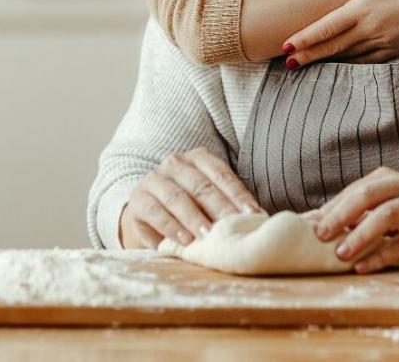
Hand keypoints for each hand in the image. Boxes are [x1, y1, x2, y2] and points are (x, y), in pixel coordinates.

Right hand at [120, 147, 263, 248]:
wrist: (149, 218)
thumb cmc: (189, 209)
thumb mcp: (208, 202)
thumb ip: (228, 204)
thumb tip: (259, 219)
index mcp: (198, 159)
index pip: (221, 174)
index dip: (238, 194)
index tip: (253, 214)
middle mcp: (175, 164)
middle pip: (201, 185)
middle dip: (220, 208)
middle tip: (233, 226)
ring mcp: (154, 180)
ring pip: (178, 197)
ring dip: (195, 218)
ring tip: (208, 235)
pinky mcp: (139, 200)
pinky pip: (156, 212)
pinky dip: (172, 227)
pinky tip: (185, 240)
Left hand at [282, 0, 398, 66]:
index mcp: (363, 10)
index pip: (325, 29)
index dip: (304, 39)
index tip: (286, 47)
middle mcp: (371, 30)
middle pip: (333, 48)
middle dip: (309, 56)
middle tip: (288, 64)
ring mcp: (385, 42)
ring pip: (350, 56)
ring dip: (329, 60)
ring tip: (309, 62)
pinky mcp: (398, 49)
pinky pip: (369, 60)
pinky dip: (352, 61)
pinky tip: (342, 60)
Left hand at [315, 167, 398, 273]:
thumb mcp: (384, 209)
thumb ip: (357, 214)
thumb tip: (314, 225)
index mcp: (386, 178)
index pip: (353, 190)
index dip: (331, 208)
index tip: (310, 227)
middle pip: (367, 195)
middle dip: (341, 216)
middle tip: (320, 235)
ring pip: (387, 216)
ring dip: (361, 235)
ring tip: (340, 254)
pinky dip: (381, 255)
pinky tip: (363, 267)